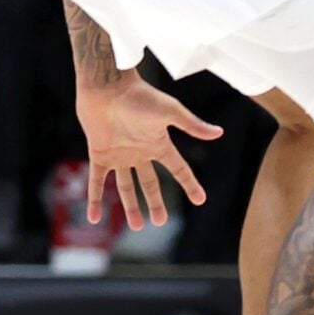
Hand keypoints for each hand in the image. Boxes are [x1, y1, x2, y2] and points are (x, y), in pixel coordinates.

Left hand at [73, 73, 217, 229]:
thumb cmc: (140, 96)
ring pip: (126, 186)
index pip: (179, 169)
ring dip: (131, 206)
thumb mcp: (170, 111)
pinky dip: (95, 199)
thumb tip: (219, 133)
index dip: (190, 184)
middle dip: (156, 203)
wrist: (107, 87)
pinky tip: (94, 218)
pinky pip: (97, 182)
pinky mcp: (100, 154)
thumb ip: (192, 125)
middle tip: (160, 222)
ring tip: (137, 227)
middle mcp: (140, 152)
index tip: (201, 200)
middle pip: (151, 183)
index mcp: (159, 144)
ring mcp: (120, 155)